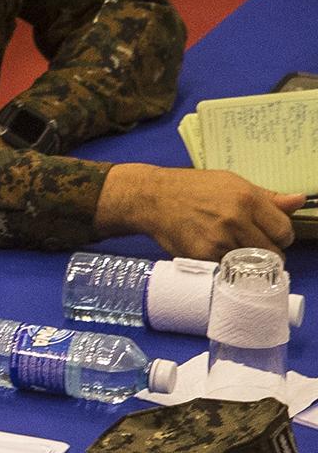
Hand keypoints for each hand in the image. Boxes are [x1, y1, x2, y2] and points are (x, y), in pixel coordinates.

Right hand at [95, 164, 301, 256]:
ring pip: (250, 264)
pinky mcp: (202, 255)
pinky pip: (226, 269)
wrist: (152, 198)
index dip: (281, 237)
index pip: (284, 230)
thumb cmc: (194, 188)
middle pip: (271, 252)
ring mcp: (218, 240)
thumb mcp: (233, 183)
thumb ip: (268, 197)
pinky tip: (216, 253)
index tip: (273, 237)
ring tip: (233, 250)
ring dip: (246, 262)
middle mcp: (236, 220)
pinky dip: (225, 266)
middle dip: (267, 253)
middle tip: (254, 248)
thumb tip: (299, 200)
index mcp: (248, 199)